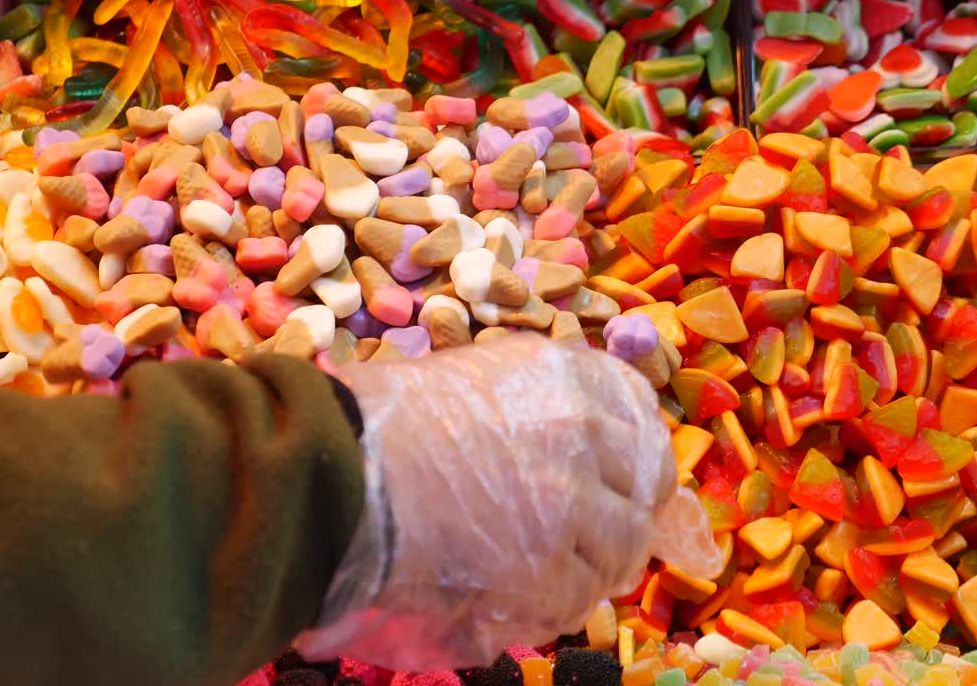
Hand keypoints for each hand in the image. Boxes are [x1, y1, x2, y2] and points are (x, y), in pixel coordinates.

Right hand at [295, 334, 721, 670]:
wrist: (333, 476)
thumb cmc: (380, 421)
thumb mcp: (468, 376)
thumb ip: (530, 398)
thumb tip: (575, 433)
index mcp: (561, 379)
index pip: (636, 407)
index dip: (637, 444)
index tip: (629, 468)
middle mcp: (581, 437)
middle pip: (643, 484)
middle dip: (626, 508)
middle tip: (602, 528)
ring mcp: (571, 509)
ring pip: (622, 548)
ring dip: (596, 560)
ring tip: (558, 567)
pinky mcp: (548, 574)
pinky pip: (579, 598)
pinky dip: (559, 601)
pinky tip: (526, 594)